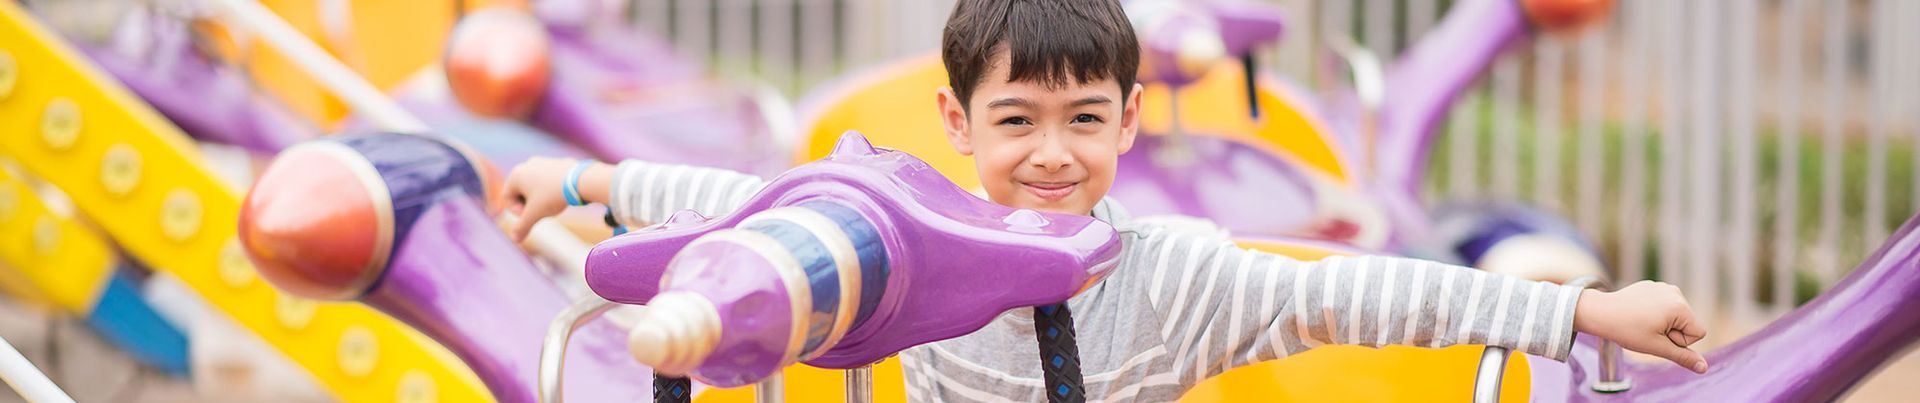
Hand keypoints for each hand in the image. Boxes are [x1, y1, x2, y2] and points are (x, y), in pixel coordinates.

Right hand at [497, 157, 611, 241]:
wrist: (581, 180)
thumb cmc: (553, 196)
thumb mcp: (535, 214)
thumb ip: (522, 227)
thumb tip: (515, 239)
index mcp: (516, 174)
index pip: (507, 197)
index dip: (517, 211)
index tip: (532, 215)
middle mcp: (527, 165)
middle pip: (520, 191)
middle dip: (528, 205)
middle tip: (542, 210)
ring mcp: (542, 162)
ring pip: (534, 186)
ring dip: (539, 198)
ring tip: (552, 203)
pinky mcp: (556, 163)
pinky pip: (547, 180)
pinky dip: (550, 190)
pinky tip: (561, 196)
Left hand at [1573, 280, 1709, 372]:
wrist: (1599, 312)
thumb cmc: (1626, 330)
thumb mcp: (1657, 347)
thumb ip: (1683, 357)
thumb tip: (1704, 368)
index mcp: (1680, 306)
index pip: (1699, 333)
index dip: (1679, 341)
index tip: (1658, 336)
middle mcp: (1675, 292)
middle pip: (1688, 323)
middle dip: (1672, 332)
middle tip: (1647, 329)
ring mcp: (1664, 287)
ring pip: (1676, 315)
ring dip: (1663, 323)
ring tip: (1642, 321)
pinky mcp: (1653, 286)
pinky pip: (1664, 306)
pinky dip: (1654, 312)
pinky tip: (1638, 313)